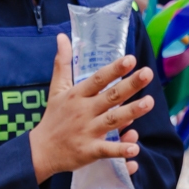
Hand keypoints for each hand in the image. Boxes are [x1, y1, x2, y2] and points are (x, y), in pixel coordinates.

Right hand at [29, 35, 154, 183]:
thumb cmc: (53, 118)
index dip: (114, 69)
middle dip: (129, 85)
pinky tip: (135, 148)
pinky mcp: (88, 151)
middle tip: (147, 73)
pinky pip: (107, 150)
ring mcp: (86, 132)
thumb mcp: (56, 89)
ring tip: (149, 102)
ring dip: (131, 112)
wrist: (39, 152)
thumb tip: (62, 37)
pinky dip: (120, 150)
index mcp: (77, 95)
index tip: (130, 59)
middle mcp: (83, 112)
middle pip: (110, 97)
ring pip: (112, 120)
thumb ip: (62, 63)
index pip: (98, 79)